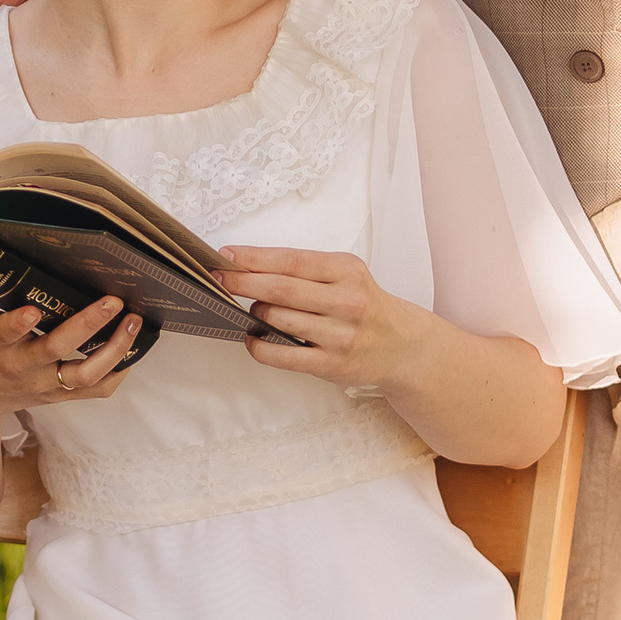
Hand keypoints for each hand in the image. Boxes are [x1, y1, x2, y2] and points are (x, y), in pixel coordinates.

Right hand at [0, 268, 145, 433]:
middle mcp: (20, 365)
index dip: (18, 324)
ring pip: (84, 374)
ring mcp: (42, 382)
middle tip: (112, 300)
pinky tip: (135, 347)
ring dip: (114, 350)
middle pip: (57, 350)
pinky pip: (94, 390)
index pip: (5, 333)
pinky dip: (118, 373)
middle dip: (87, 326)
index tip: (32, 310)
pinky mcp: (57, 394)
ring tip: (134, 321)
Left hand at [219, 245, 421, 392]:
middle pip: (281, 289)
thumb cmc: (365, 305)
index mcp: (347, 271)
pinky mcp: (331, 364)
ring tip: (252, 309)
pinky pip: (282, 355)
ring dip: (256, 313)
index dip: (255, 257)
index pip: (292, 261)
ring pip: (279, 320)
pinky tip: (252, 338)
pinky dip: (258, 346)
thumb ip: (307, 272)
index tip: (227, 255)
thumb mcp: (347, 276)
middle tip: (218, 278)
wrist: (402, 346)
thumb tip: (250, 268)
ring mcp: (340, 335)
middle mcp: (347, 301)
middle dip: (242, 282)